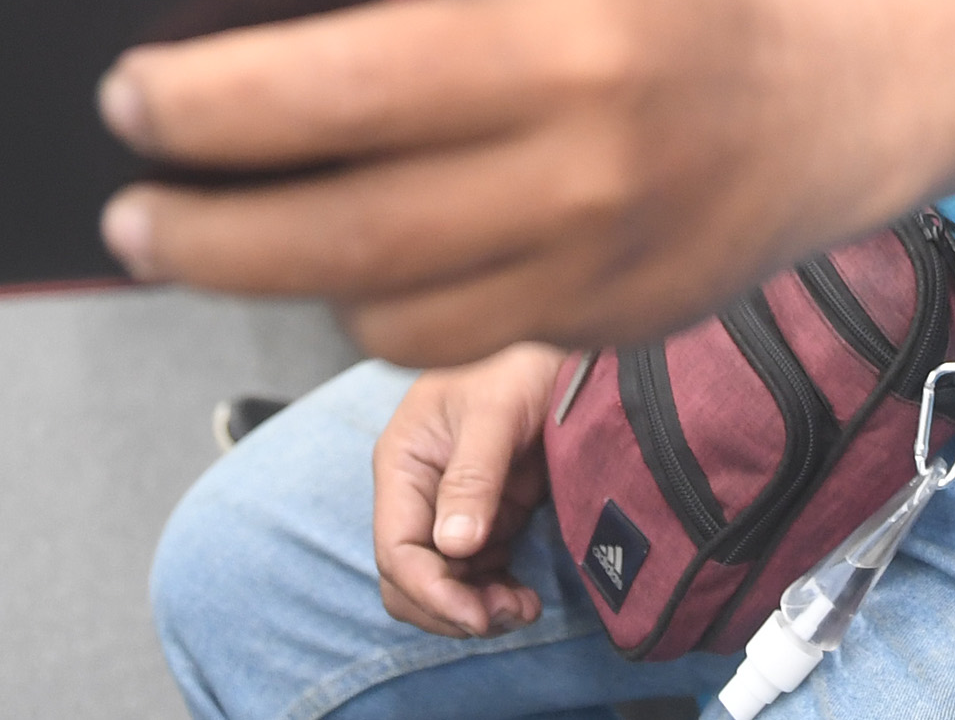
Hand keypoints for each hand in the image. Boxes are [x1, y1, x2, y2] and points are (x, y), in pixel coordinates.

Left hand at [98, 0, 835, 361]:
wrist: (823, 103)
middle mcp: (585, 58)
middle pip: (347, 86)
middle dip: (195, 104)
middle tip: (120, 98)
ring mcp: (589, 195)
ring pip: (355, 243)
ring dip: (216, 241)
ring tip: (141, 222)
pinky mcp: (588, 299)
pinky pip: (413, 323)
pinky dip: (334, 298)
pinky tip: (301, 268)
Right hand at [371, 346, 569, 636]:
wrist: (556, 338)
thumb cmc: (516, 359)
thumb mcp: (495, 412)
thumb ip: (473, 476)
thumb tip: (454, 546)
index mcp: (404, 464)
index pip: (397, 551)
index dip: (431, 592)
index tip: (476, 615)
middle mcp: (419, 491)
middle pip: (410, 578)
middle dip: (450, 608)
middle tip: (505, 616)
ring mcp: (452, 505)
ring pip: (444, 583)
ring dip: (476, 608)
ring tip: (523, 609)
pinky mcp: (488, 512)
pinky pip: (477, 573)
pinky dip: (495, 593)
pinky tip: (525, 598)